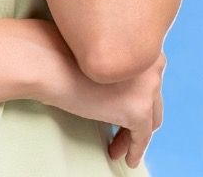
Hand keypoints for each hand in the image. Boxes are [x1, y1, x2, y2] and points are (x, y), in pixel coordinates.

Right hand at [25, 19, 165, 170]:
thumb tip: (112, 86)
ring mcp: (148, 88)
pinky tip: (128, 158)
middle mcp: (153, 64)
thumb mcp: (96, 49)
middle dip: (137, 117)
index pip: (147, 79)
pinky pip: (142, 137)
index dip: (135, 95)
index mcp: (143, 44)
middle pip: (151, 99)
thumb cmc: (61, 49)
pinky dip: (135, 149)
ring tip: (117, 146)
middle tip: (120, 131)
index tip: (121, 107)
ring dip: (133, 134)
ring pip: (149, 119)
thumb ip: (112, 62)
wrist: (49, 60)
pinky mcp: (138, 110)